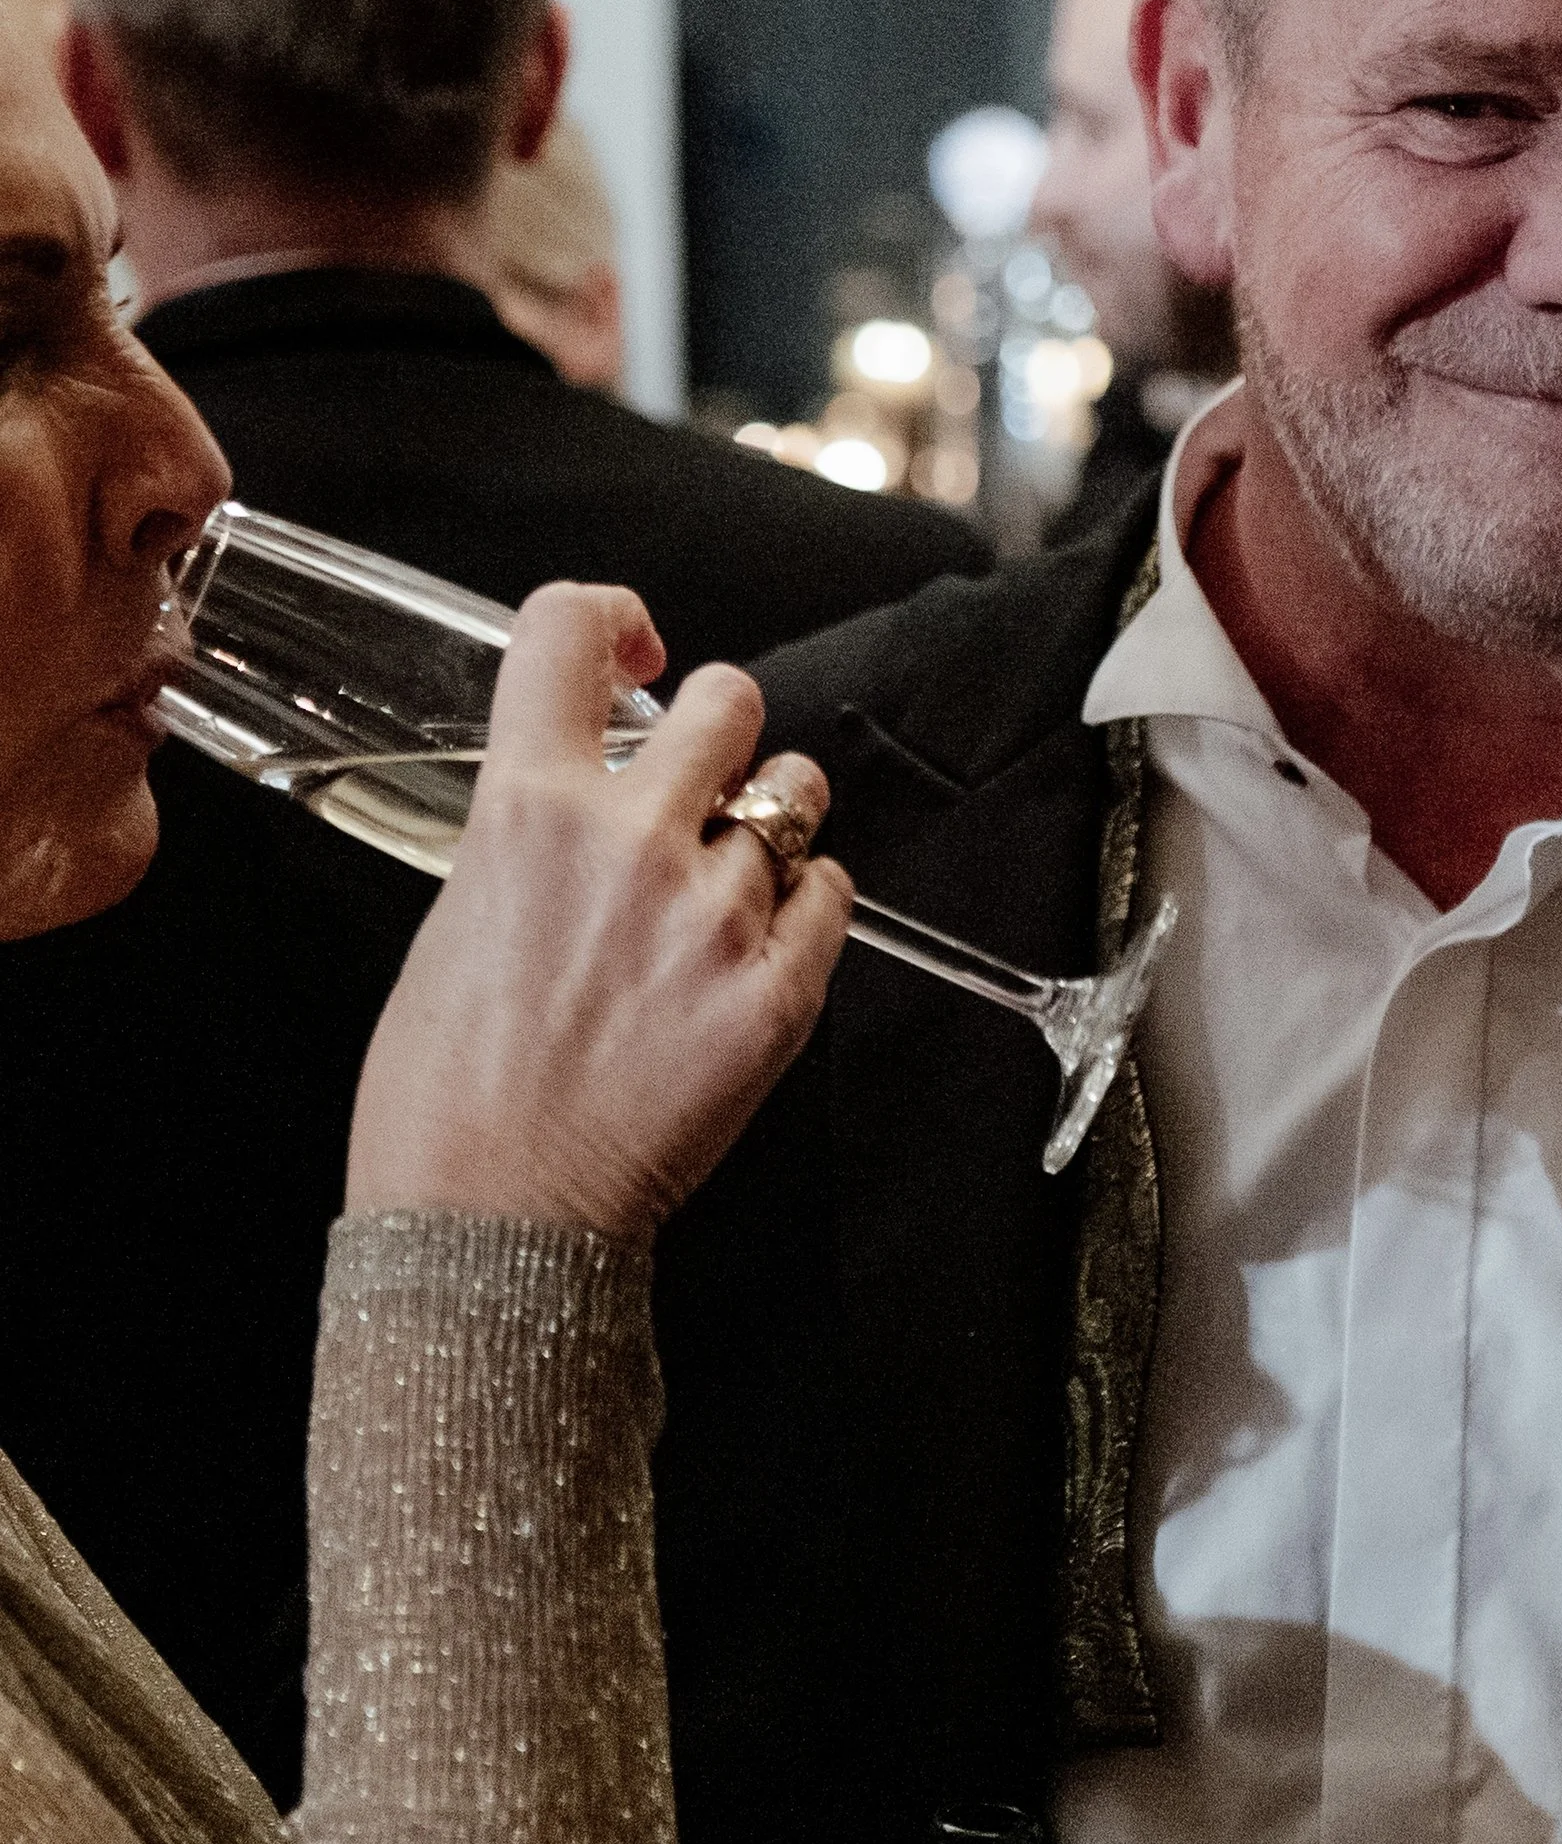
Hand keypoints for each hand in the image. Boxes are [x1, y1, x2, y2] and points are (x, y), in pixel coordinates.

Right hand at [347, 587, 849, 1238]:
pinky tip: (760, 945)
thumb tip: (580, 812)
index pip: (569, 630)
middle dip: (723, 730)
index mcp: (525, 812)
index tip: (634, 652)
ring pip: (797, 800)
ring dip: (772, 826)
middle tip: (704, 780)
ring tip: (730, 882)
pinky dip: (808, 908)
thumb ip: (527, 841)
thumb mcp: (450, 922)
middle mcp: (629, 844)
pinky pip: (836, 896)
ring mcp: (715, 917)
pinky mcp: (777, 994)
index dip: (614, 618)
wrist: (489, 1225)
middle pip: (731, 697)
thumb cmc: (444, 1097)